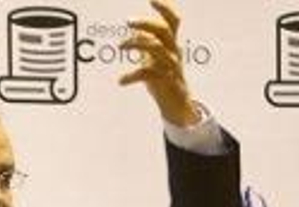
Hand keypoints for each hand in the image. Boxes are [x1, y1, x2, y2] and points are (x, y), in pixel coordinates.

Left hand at [119, 0, 198, 126]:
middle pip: (164, 30)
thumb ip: (147, 44)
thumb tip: (136, 31)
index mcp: (171, 43)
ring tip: (120, 46)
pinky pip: (147, 74)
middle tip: (128, 21)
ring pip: (156, 47)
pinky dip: (131, 76)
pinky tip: (121, 81)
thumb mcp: (155, 58)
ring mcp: (170, 66)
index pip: (173, 21)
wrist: (177, 104)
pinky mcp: (165, 81)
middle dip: (146, 22)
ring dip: (135, 43)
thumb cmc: (165, 77)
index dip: (165, 8)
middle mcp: (173, 51)